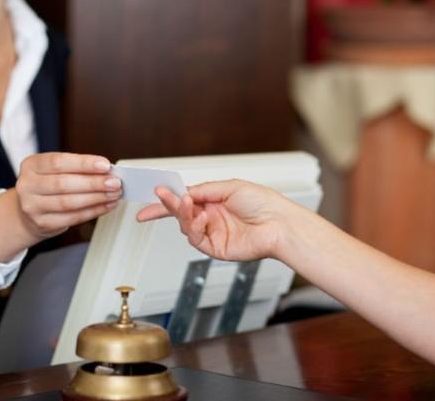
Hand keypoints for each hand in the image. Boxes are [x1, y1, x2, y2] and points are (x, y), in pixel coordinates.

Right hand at [14, 152, 121, 238]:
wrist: (27, 213)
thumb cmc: (47, 187)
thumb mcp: (54, 171)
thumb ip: (76, 169)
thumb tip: (107, 171)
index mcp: (31, 165)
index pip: (58, 162)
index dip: (83, 164)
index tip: (105, 165)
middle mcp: (27, 185)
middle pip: (63, 183)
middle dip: (93, 183)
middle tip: (115, 182)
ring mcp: (32, 206)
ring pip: (68, 202)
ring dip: (96, 198)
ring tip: (113, 194)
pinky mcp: (42, 223)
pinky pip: (72, 218)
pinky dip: (92, 211)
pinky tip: (105, 206)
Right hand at [136, 180, 289, 261]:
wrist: (279, 224)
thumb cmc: (264, 204)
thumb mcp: (230, 187)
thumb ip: (204, 190)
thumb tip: (184, 191)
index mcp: (214, 201)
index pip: (185, 199)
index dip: (168, 198)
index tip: (155, 192)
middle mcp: (211, 217)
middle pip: (181, 213)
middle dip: (168, 204)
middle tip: (160, 195)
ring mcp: (212, 233)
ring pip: (185, 225)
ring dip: (182, 213)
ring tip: (185, 203)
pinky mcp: (215, 248)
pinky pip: (196, 238)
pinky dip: (195, 226)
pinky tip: (202, 217)